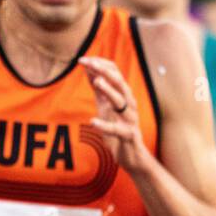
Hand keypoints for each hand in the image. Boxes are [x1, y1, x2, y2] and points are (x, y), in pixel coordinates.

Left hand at [82, 55, 150, 175]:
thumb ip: (99, 89)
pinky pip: (117, 129)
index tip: (83, 60)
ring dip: (109, 91)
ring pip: (121, 102)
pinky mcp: (128, 136)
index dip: (100, 65)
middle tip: (90, 63)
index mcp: (124, 96)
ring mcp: (130, 120)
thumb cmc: (118, 128)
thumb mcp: (106, 106)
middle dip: (105, 71)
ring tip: (97, 82)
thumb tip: (89, 68)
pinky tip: (93, 122)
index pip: (115, 73)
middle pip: (120, 83)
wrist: (132, 155)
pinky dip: (105, 125)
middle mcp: (129, 104)